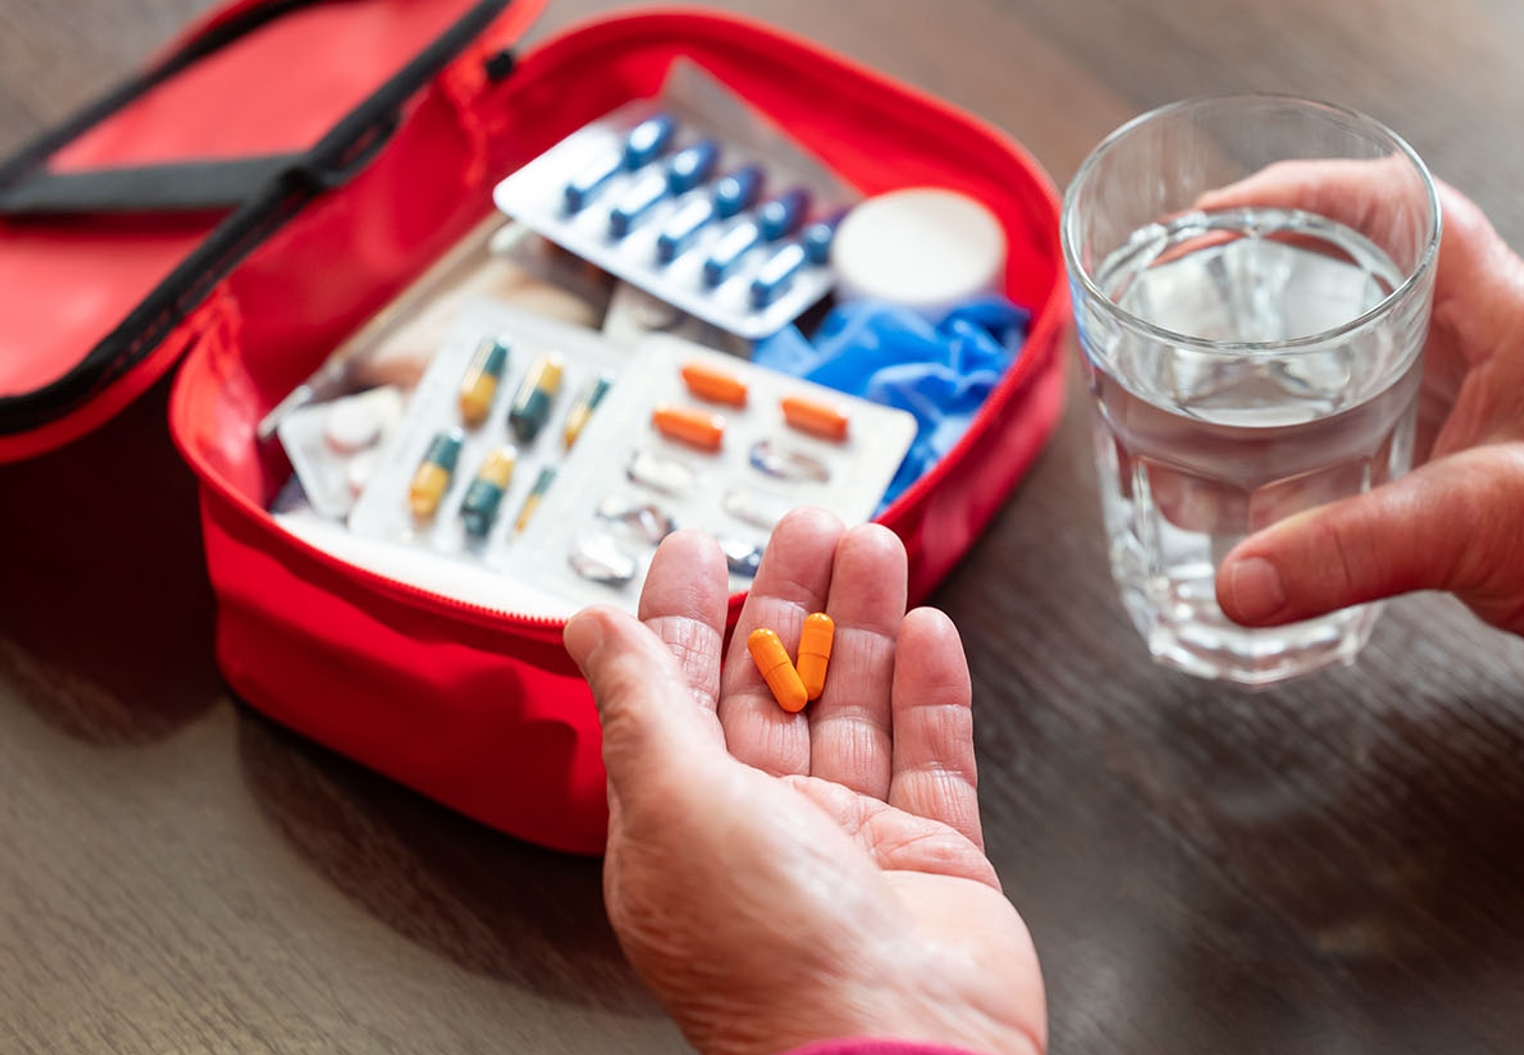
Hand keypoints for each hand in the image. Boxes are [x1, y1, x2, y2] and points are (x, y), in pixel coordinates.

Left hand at [564, 510, 1044, 1054]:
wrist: (896, 1048)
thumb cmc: (771, 955)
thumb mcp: (674, 802)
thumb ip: (640, 702)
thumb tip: (585, 628)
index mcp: (683, 826)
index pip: (678, 695)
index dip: (687, 614)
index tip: (699, 546)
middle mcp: (766, 833)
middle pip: (776, 689)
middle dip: (792, 599)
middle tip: (810, 524)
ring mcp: (855, 847)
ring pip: (857, 708)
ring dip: (865, 624)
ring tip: (876, 547)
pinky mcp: (935, 860)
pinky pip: (932, 754)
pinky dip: (932, 690)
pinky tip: (930, 632)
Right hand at [1203, 163, 1523, 716]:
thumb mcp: (1475, 532)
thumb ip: (1352, 552)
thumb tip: (1241, 581)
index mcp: (1508, 315)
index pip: (1401, 206)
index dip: (1305, 194)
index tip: (1223, 214)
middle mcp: (1490, 334)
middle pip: (1366, 252)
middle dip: (1271, 254)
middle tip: (1190, 276)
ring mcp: (1474, 385)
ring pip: (1363, 318)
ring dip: (1283, 322)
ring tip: (1202, 340)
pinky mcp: (1459, 438)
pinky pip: (1367, 385)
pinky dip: (1304, 391)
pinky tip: (1255, 430)